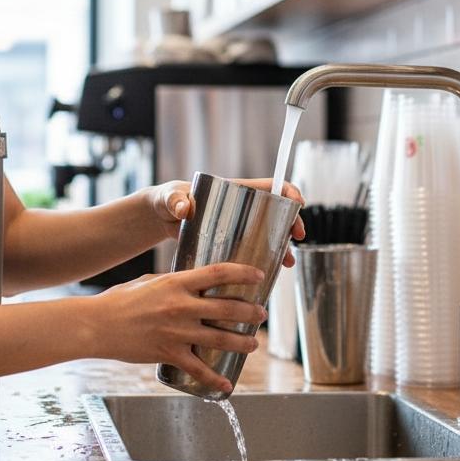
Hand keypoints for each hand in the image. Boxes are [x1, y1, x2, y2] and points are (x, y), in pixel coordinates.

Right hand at [89, 262, 268, 394]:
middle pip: (227, 307)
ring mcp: (177, 332)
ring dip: (242, 341)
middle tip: (261, 314)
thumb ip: (174, 281)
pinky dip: (215, 379)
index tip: (259, 276)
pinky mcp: (169, 354)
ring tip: (253, 343)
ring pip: (220, 337)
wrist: (98, 325)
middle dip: (250, 311)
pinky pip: (198, 370)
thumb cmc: (120, 299)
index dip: (243, 273)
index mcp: (177, 282)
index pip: (219, 273)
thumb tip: (192, 282)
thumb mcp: (149, 280)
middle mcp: (181, 306)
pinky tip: (227, 384)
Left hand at [147, 178, 305, 266]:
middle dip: (292, 223)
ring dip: (282, 246)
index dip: (289, 192)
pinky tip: (268, 274)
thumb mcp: (171, 197)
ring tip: (286, 263)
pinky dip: (264, 261)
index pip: (271, 186)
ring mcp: (238, 227)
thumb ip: (175, 200)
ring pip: (270, 234)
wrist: (160, 219)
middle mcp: (242, 209)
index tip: (298, 204)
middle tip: (298, 237)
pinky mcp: (231, 244)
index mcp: (235, 191)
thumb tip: (183, 207)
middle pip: (277, 212)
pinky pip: (255, 250)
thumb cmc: (167, 200)